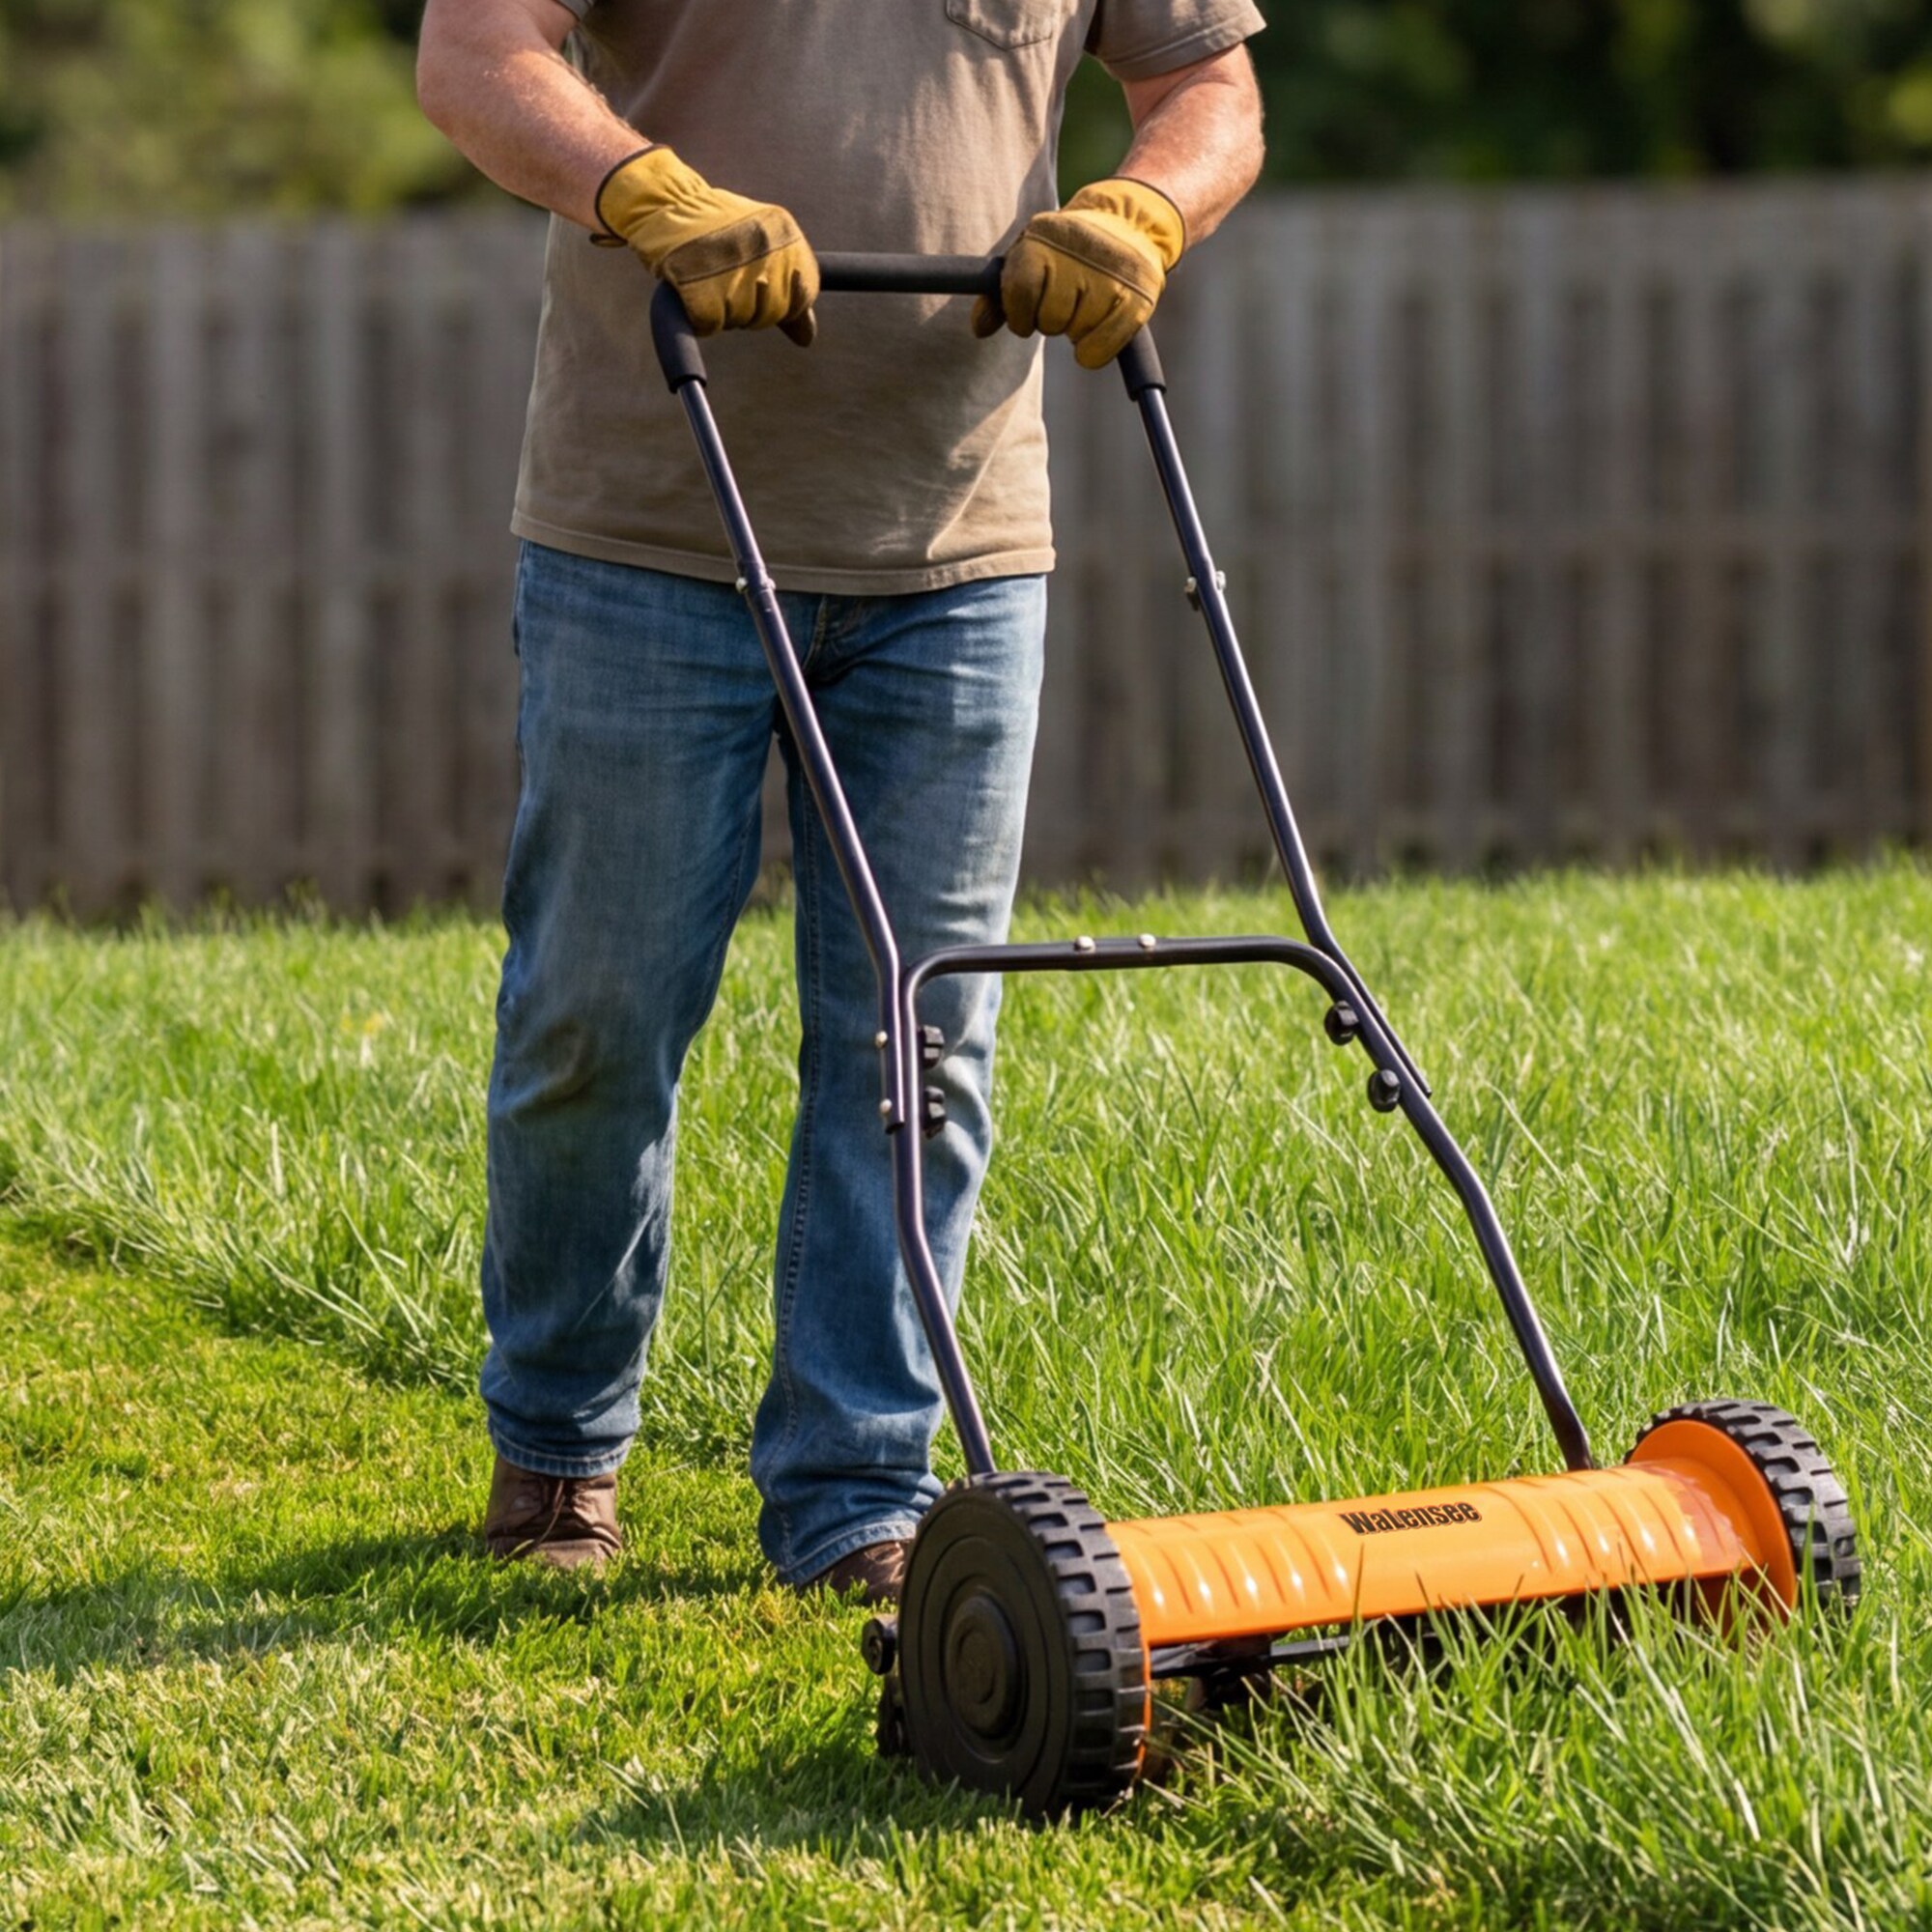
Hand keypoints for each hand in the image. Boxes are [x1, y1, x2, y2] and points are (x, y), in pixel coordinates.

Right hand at [595, 146, 818, 346]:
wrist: (664, 201)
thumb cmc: (714, 230)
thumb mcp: (763, 246)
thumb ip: (789, 288)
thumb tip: (807, 337)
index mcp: (784, 233)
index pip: (803, 295)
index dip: (783, 305)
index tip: (760, 290)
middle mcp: (763, 245)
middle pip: (772, 313)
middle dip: (751, 310)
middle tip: (727, 279)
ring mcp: (731, 263)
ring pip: (741, 320)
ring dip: (723, 311)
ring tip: (708, 278)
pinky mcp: (699, 281)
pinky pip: (710, 323)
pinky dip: (700, 317)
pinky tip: (693, 292)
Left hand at [973, 178, 1184, 369]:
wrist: (1128, 223)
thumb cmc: (1066, 250)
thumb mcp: (1028, 259)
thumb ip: (999, 294)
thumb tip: (979, 328)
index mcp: (1043, 239)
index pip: (1019, 292)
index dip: (1020, 314)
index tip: (1028, 314)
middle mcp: (1078, 254)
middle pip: (1049, 320)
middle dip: (1052, 320)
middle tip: (1066, 301)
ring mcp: (1111, 277)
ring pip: (1076, 335)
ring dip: (1077, 330)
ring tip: (1087, 303)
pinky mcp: (1137, 299)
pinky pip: (1099, 351)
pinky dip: (1093, 352)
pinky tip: (1098, 332)